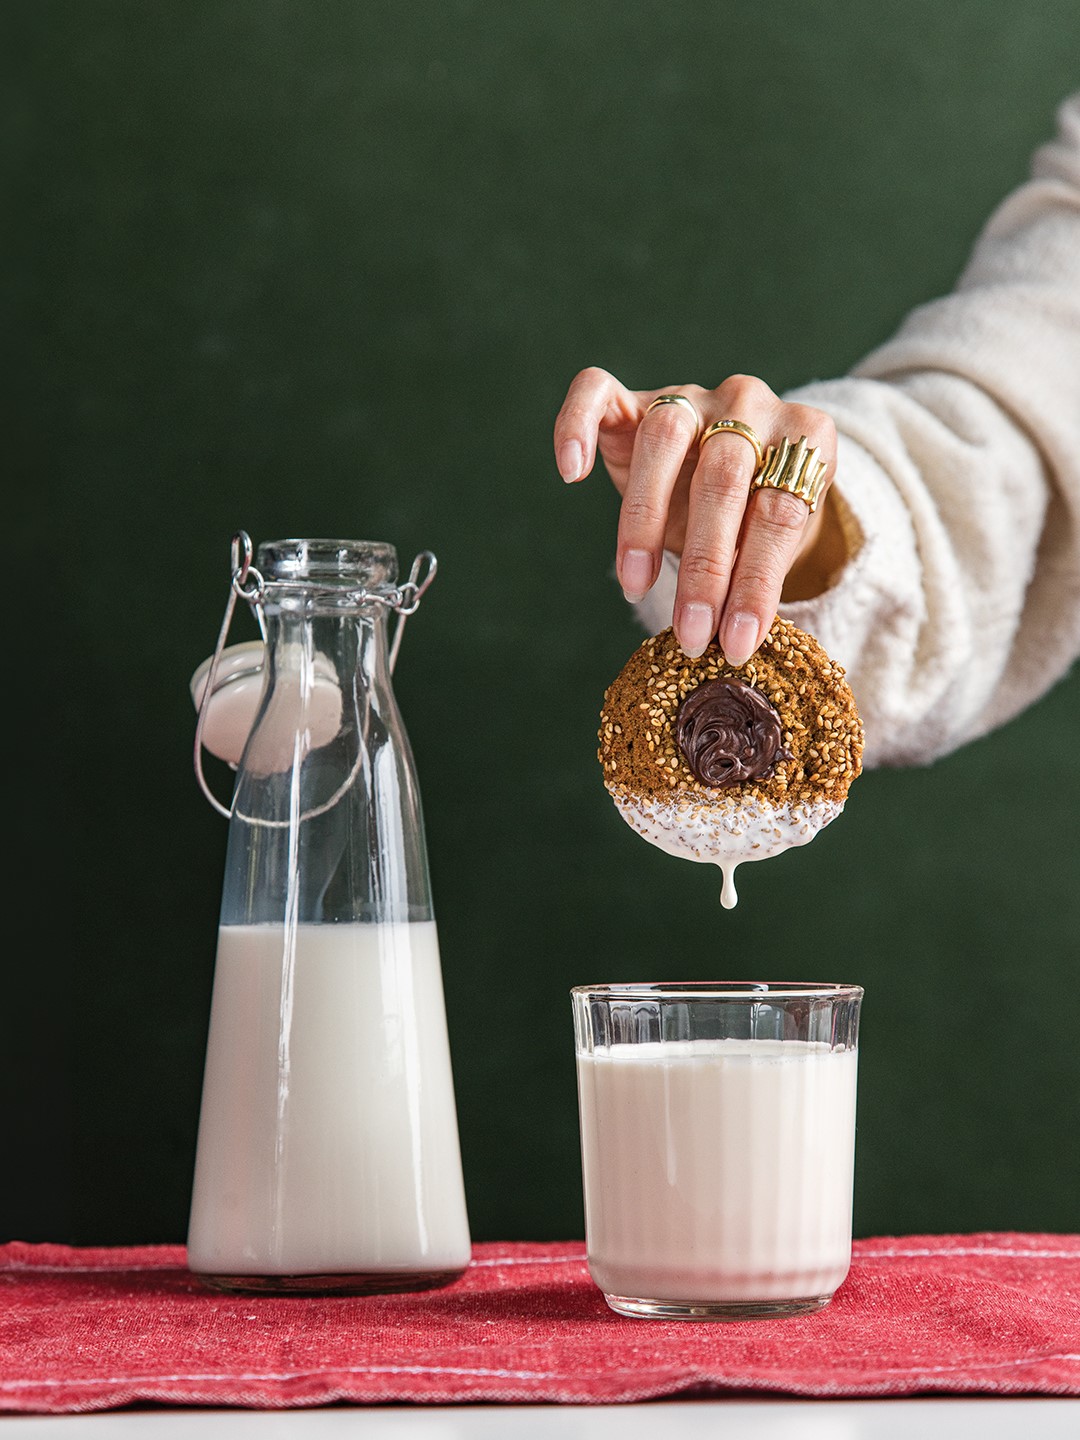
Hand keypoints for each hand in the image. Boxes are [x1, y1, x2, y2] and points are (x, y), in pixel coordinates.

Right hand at [554, 368, 838, 663]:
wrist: (740, 467)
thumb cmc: (757, 519)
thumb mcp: (772, 544)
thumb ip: (757, 575)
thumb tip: (730, 646)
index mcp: (805, 437)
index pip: (781, 513)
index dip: (758, 585)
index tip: (738, 645)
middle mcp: (751, 402)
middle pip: (723, 479)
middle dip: (707, 567)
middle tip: (691, 634)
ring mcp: (691, 395)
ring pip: (664, 438)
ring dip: (645, 521)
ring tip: (636, 584)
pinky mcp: (634, 396)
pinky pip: (596, 390)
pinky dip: (575, 424)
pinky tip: (572, 474)